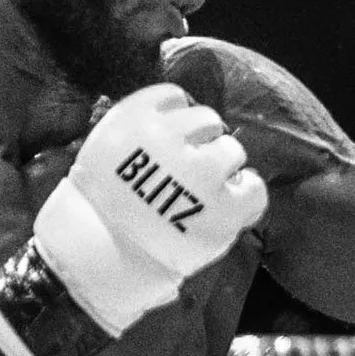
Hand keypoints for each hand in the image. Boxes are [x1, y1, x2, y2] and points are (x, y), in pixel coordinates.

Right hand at [32, 83, 269, 335]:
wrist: (100, 257)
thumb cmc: (103, 207)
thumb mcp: (106, 149)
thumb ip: (142, 128)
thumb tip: (181, 109)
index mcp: (135, 118)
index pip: (174, 97)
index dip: (177, 121)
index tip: (170, 143)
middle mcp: (170, 137)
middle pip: (207, 120)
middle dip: (201, 143)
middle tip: (185, 174)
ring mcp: (201, 171)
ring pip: (232, 150)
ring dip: (223, 169)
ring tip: (202, 195)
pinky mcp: (224, 207)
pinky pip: (254, 187)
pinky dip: (246, 194)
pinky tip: (230, 206)